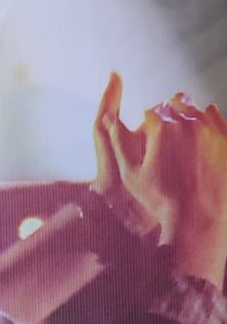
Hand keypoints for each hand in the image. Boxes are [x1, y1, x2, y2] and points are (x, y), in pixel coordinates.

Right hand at [92, 71, 226, 287]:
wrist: (198, 219)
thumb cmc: (160, 199)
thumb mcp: (131, 174)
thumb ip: (119, 142)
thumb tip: (108, 118)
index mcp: (163, 127)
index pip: (152, 111)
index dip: (147, 124)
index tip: (147, 138)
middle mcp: (190, 122)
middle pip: (175, 104)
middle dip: (168, 117)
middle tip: (165, 139)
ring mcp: (213, 129)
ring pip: (198, 109)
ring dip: (188, 118)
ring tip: (182, 142)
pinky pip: (217, 118)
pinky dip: (208, 122)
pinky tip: (200, 139)